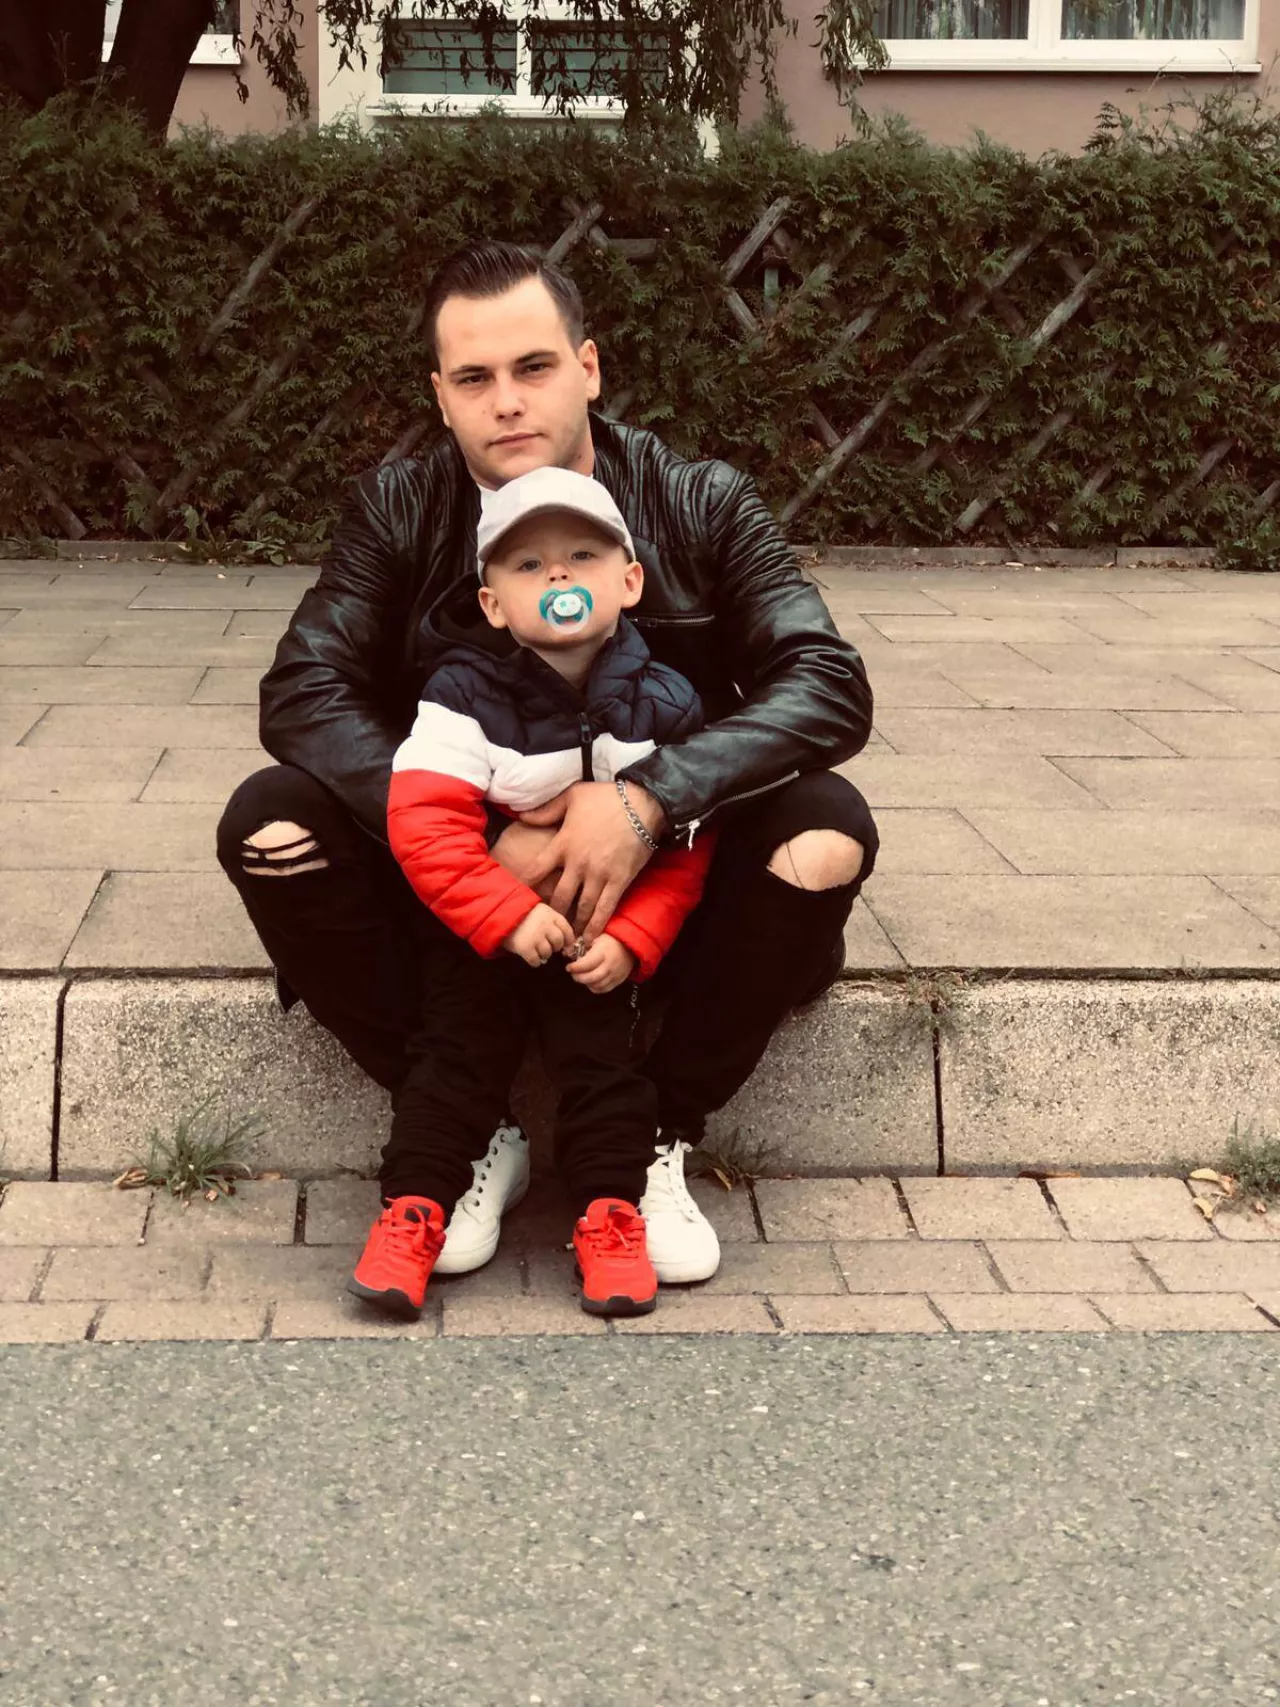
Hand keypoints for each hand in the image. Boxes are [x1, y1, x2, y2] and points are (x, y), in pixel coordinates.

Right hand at [501, 902, 573, 967]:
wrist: (498, 914)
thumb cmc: (520, 914)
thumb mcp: (539, 911)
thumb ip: (552, 922)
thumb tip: (567, 942)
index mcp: (550, 914)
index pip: (567, 930)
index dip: (568, 940)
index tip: (565, 945)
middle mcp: (545, 925)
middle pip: (558, 942)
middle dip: (555, 947)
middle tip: (548, 947)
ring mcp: (535, 937)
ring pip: (547, 953)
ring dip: (544, 954)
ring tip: (536, 950)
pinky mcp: (525, 948)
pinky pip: (536, 961)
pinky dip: (535, 962)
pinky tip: (530, 957)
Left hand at [518, 781, 667, 943]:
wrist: (642, 804)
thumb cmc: (606, 798)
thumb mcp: (572, 796)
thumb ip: (546, 810)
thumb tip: (522, 817)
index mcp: (563, 844)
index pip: (536, 870)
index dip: (527, 885)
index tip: (521, 897)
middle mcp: (578, 864)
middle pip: (559, 897)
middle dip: (553, 914)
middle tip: (548, 926)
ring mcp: (599, 874)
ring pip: (581, 907)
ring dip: (574, 925)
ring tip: (568, 939)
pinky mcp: (619, 881)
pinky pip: (605, 908)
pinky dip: (596, 925)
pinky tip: (590, 938)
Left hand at [566, 934, 636, 993]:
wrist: (630, 944)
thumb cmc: (612, 938)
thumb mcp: (597, 935)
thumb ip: (582, 944)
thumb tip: (568, 952)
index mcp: (603, 952)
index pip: (586, 964)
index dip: (575, 968)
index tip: (569, 967)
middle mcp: (610, 965)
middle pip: (591, 978)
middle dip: (578, 977)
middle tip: (573, 973)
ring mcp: (615, 974)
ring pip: (597, 985)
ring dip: (586, 983)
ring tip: (581, 976)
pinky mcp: (618, 980)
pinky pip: (604, 989)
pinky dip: (595, 987)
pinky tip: (590, 981)